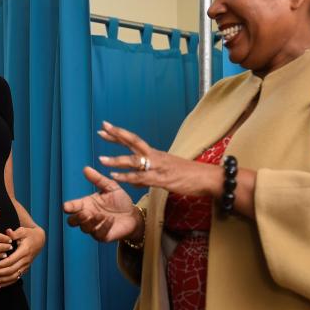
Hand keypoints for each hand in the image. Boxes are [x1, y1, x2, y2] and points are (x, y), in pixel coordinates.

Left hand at [0, 226, 44, 288]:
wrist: (39, 240)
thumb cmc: (29, 234)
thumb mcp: (23, 231)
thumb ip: (15, 233)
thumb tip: (7, 232)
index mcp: (24, 251)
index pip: (11, 260)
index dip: (1, 264)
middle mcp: (26, 260)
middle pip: (11, 270)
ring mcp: (26, 266)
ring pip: (14, 276)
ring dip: (2, 280)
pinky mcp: (25, 269)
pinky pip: (17, 278)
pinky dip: (8, 283)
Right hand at [63, 166, 141, 242]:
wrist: (134, 214)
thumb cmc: (120, 201)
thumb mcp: (110, 187)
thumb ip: (98, 179)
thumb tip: (86, 168)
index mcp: (86, 204)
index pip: (71, 207)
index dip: (68, 207)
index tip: (67, 206)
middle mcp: (88, 217)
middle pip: (72, 221)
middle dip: (76, 218)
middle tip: (85, 212)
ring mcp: (94, 227)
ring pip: (84, 228)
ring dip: (91, 222)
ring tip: (101, 215)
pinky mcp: (103, 236)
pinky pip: (98, 234)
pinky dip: (104, 226)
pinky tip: (111, 220)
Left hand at [97, 121, 221, 196]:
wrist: (208, 179)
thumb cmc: (188, 176)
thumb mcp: (165, 176)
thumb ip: (147, 178)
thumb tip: (134, 183)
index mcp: (156, 154)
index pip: (134, 141)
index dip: (119, 134)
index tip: (105, 127)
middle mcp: (156, 156)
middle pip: (134, 142)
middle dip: (117, 136)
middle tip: (101, 129)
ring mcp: (158, 167)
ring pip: (135, 161)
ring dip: (117, 160)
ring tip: (101, 159)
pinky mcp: (162, 179)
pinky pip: (141, 177)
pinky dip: (127, 177)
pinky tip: (115, 176)